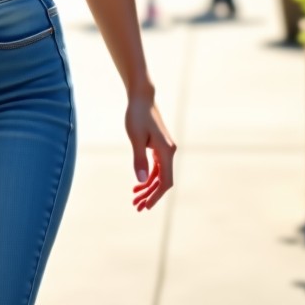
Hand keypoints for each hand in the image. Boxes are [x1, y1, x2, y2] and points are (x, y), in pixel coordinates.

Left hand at [127, 94, 175, 211]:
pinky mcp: (159, 146)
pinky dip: (148, 176)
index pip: (165, 181)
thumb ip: (139, 159)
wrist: (141, 98)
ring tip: (135, 197)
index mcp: (166, 151)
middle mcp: (169, 152)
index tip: (146, 206)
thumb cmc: (137, 116)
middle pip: (163, 181)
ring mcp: (165, 149)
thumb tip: (140, 180)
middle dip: (150, 194)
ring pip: (159, 175)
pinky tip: (138, 183)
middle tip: (137, 207)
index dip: (156, 196)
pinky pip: (157, 167)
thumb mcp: (135, 138)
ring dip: (148, 187)